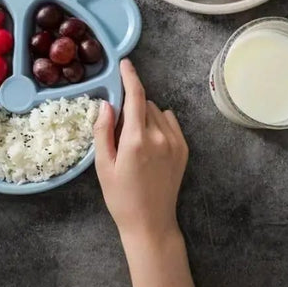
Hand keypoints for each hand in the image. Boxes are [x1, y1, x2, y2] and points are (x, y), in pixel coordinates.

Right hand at [93, 59, 187, 239]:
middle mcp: (160, 136)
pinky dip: (158, 123)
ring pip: (157, 111)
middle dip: (131, 106)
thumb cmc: (121, 197)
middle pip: (144, 103)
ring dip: (144, 115)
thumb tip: (106, 103)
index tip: (125, 63)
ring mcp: (175, 142)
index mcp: (137, 139)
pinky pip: (170, 121)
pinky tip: (151, 142)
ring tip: (135, 140)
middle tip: (120, 129)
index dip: (130, 76)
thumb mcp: (103, 165)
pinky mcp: (184, 149)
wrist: (151, 223)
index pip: (135, 96)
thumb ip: (103, 130)